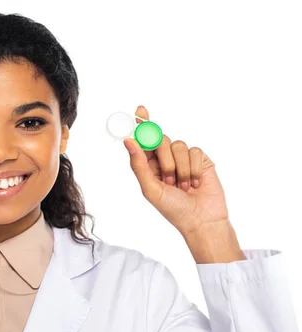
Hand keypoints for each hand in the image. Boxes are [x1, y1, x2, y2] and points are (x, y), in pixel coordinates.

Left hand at [123, 106, 228, 236]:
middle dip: (164, 159)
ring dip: (179, 169)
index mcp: (149, 165)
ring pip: (178, 145)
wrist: (201, 220)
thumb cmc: (173, 209)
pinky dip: (193, 169)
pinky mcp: (199, 160)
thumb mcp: (150, 189)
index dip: (141, 124)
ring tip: (182, 186)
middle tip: (168, 179)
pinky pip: (194, 151)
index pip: (143, 140)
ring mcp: (183, 158)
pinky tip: (195, 183)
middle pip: (160, 140)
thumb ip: (139, 165)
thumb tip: (129, 142)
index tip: (140, 111)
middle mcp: (165, 159)